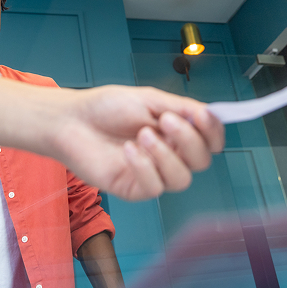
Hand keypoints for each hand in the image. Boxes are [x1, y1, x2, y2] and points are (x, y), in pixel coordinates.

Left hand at [53, 86, 224, 200]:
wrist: (72, 120)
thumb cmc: (106, 108)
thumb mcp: (150, 99)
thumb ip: (182, 108)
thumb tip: (210, 113)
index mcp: (177, 131)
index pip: (210, 139)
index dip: (214, 131)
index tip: (203, 116)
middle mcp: (170, 154)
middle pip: (202, 160)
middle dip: (188, 140)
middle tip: (164, 120)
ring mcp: (153, 173)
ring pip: (182, 179)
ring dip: (165, 155)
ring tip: (142, 136)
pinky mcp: (134, 188)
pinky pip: (154, 188)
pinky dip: (144, 167)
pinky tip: (128, 150)